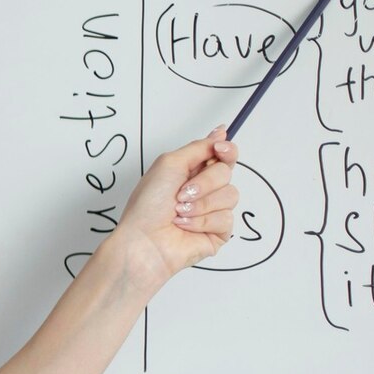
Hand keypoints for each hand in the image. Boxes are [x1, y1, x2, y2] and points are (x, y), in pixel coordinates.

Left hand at [110, 125, 240, 280]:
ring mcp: (212, 211)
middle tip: (181, 193)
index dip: (226, 150)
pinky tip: (185, 226)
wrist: (143, 240)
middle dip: (204, 182)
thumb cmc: (147, 206)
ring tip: (179, 212)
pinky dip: (202, 221)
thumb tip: (220, 133)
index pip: (223, 155)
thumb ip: (198, 147)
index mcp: (192, 172)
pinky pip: (226, 218)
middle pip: (227, 172)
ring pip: (230, 195)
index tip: (219, 149)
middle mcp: (204, 190)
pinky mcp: (217, 232)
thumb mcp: (169, 164)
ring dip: (201, 204)